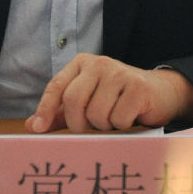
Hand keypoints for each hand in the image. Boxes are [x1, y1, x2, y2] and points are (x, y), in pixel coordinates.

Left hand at [26, 53, 192, 132]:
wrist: (160, 92)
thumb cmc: (117, 99)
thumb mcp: (87, 101)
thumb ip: (60, 112)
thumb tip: (32, 126)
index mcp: (82, 63)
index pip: (57, 86)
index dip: (46, 109)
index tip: (38, 129)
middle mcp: (100, 63)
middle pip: (73, 100)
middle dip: (78, 123)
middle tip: (89, 129)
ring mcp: (120, 73)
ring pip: (96, 114)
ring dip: (103, 126)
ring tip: (114, 118)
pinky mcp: (138, 88)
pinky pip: (118, 119)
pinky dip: (122, 126)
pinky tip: (130, 116)